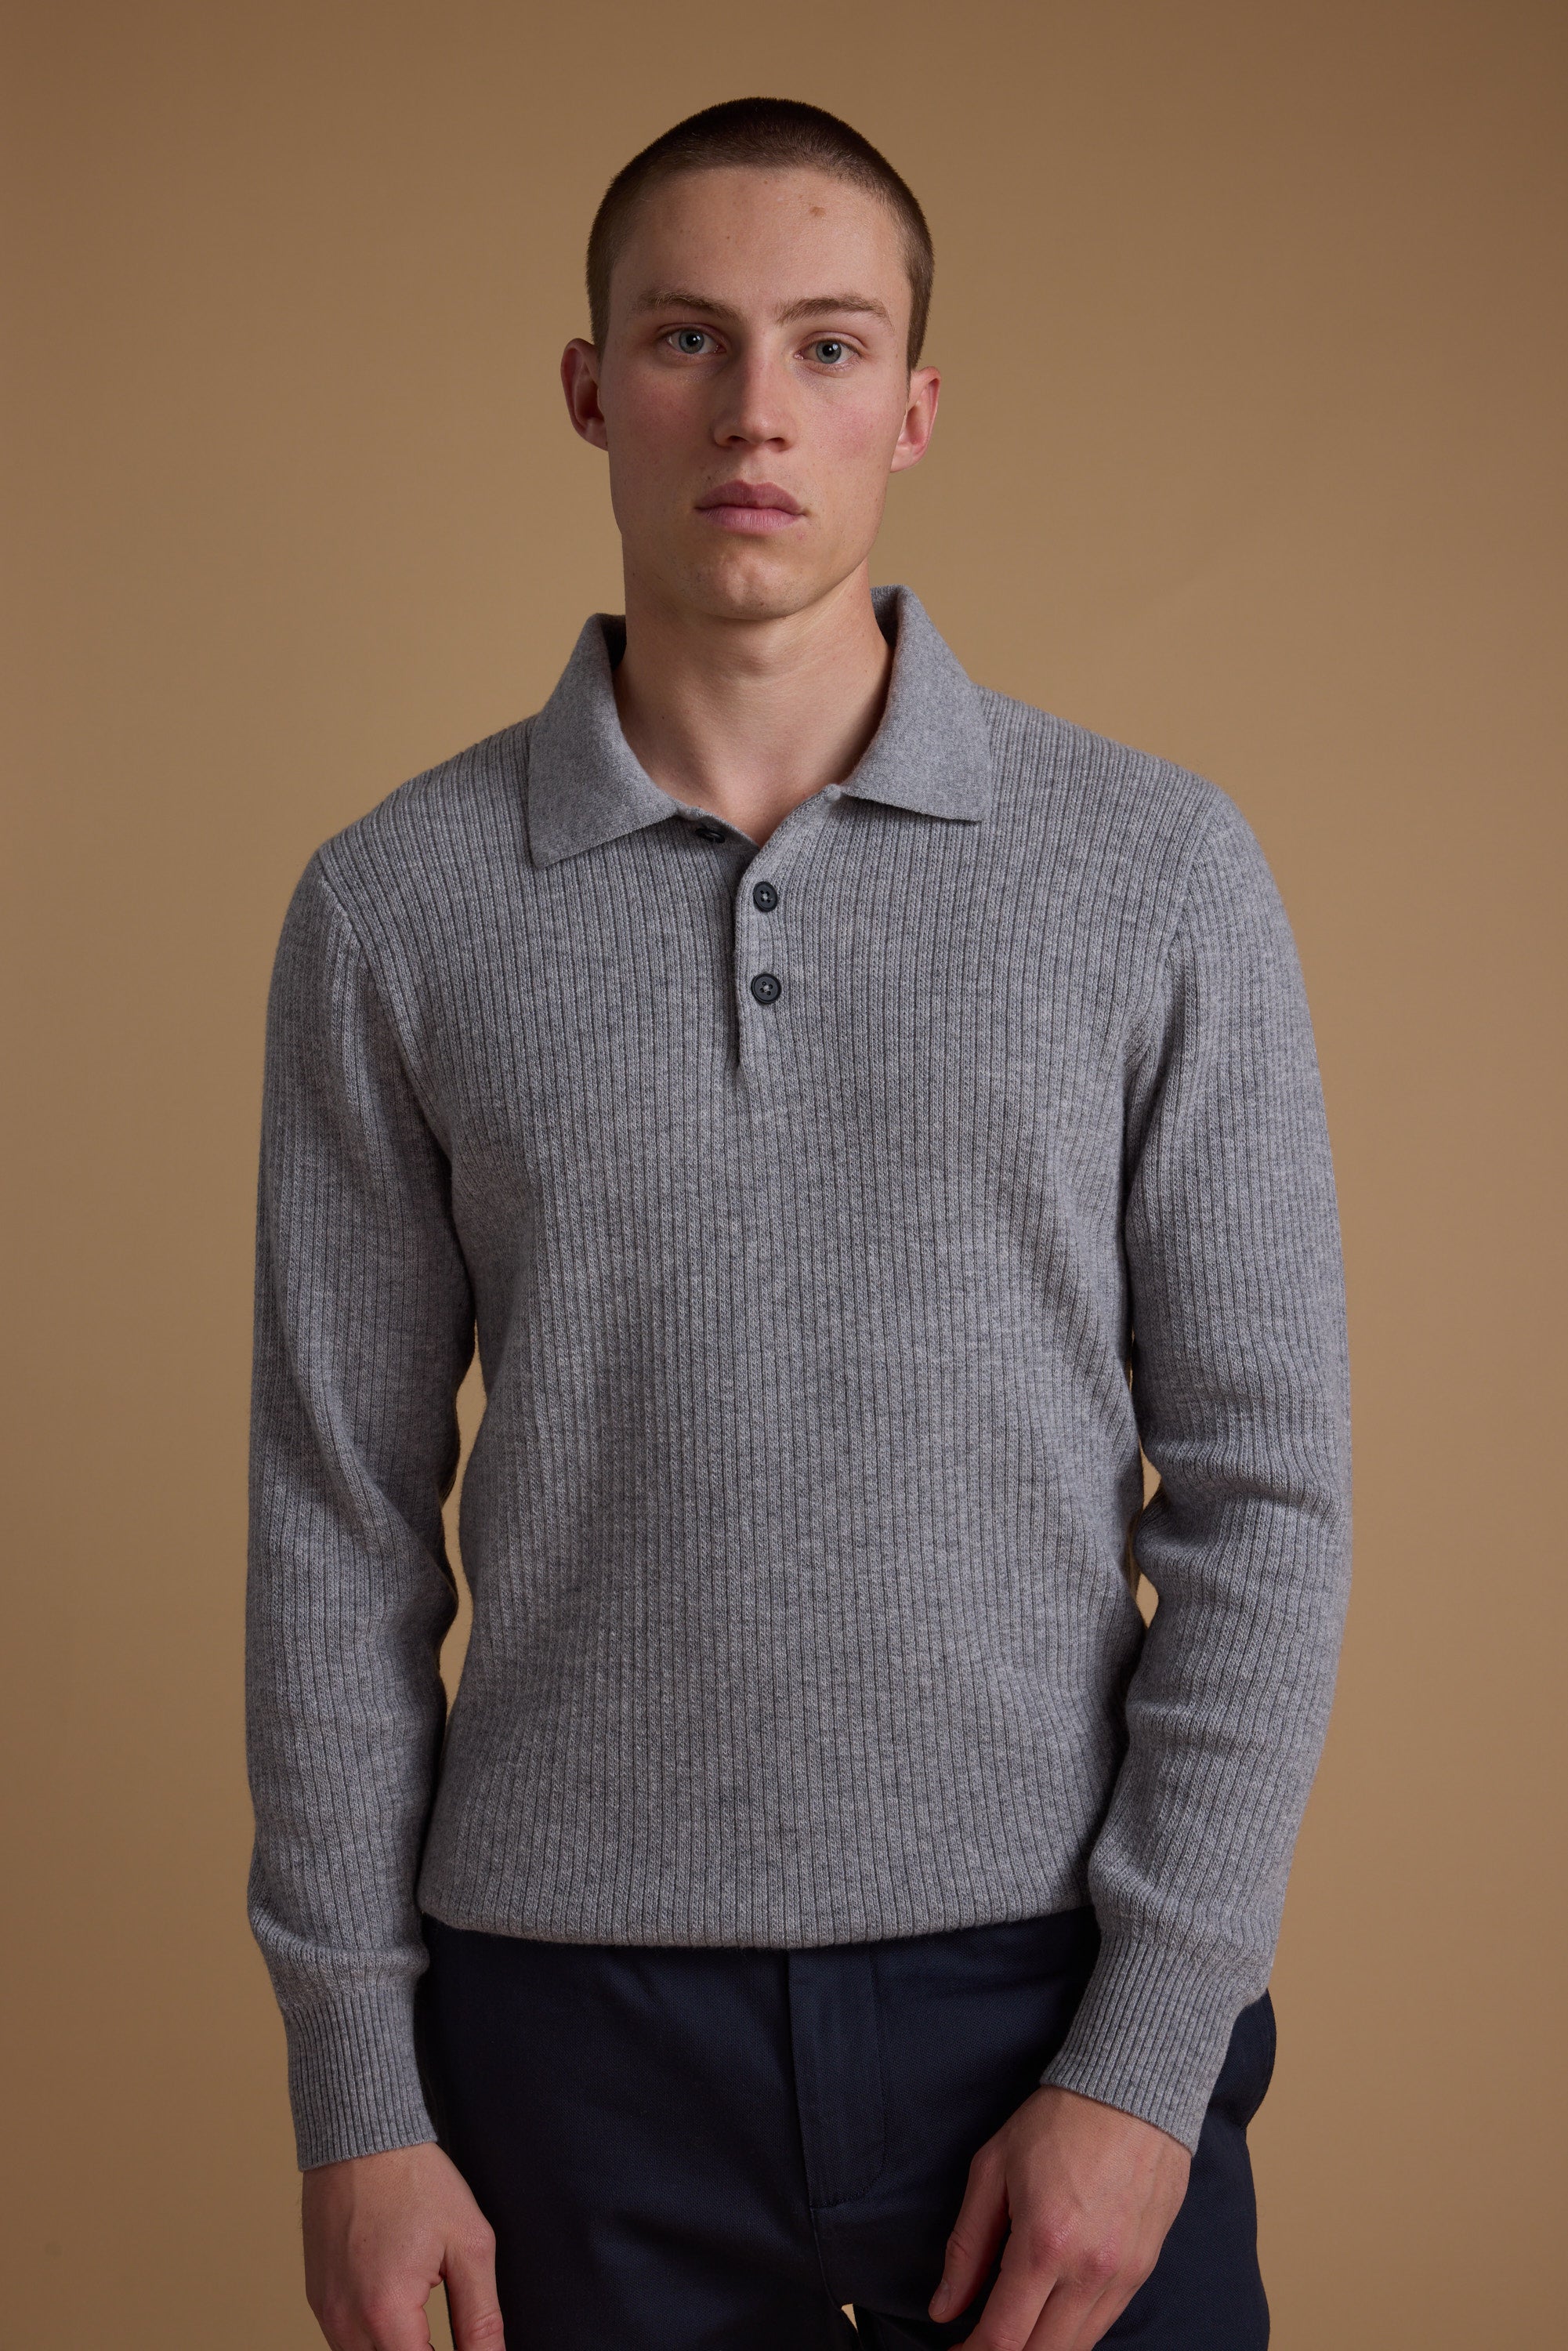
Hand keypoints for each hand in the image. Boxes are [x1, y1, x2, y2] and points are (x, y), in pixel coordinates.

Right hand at [302, 2141, 504, 2350]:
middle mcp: (345, 2322)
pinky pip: (345, 2339)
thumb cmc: (415, 2180)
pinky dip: (374, 2334)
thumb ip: (481, 2317)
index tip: (467, 2347)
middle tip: (450, 2335)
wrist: (360, 2135)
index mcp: (386, 2313)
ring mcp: (325, 2311)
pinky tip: (397, 2302)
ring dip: (398, 2347)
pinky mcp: (317, 2298)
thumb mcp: (469, 2244)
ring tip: (424, 2315)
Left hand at [928, 2084, 1190, 2348]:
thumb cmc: (1058, 2121)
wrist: (1135, 2090)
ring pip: (1077, 2347)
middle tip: (976, 2344)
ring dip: (1039, 2348)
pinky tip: (1048, 2312)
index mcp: (1045, 2244)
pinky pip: (1103, 2323)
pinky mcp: (1144, 2270)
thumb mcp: (993, 2168)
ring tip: (1011, 2328)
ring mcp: (1124, 2276)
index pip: (1003, 2338)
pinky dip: (1071, 2330)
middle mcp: (1089, 2272)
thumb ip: (967, 2245)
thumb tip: (944, 2307)